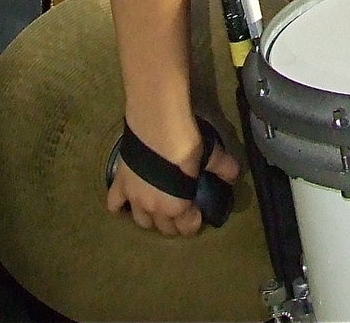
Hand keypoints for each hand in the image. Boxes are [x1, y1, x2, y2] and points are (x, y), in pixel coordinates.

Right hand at [106, 117, 238, 236]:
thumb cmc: (185, 141)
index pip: (186, 227)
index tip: (198, 213)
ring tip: (158, 207)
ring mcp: (133, 197)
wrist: (156, 121)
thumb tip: (234, 176)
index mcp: (176, 206)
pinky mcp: (119, 182)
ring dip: (150, 218)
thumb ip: (222, 167)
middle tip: (181, 210)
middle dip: (173, 223)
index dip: (194, 223)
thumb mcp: (209, 154)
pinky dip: (120, 207)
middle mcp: (153, 208)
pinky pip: (114, 204)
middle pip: (163, 228)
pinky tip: (128, 202)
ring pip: (140, 220)